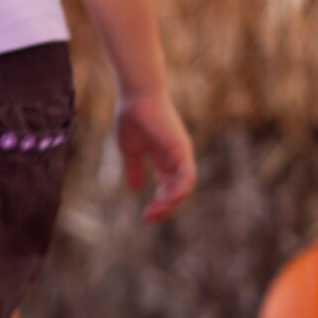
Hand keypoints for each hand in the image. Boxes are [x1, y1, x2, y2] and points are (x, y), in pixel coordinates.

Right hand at [116, 89, 195, 222]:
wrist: (136, 98)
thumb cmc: (132, 118)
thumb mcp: (130, 150)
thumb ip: (134, 169)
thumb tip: (135, 189)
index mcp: (165, 159)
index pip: (168, 187)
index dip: (158, 203)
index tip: (144, 217)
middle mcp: (177, 159)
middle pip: (177, 191)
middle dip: (164, 207)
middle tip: (148, 218)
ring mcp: (181, 155)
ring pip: (184, 187)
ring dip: (171, 203)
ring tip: (156, 212)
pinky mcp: (182, 151)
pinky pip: (186, 177)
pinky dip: (178, 191)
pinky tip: (166, 200)